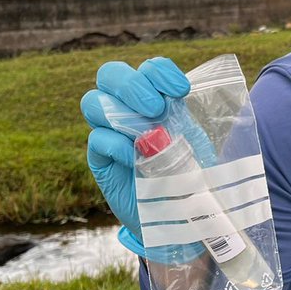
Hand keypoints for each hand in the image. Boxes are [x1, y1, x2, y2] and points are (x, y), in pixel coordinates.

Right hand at [81, 58, 197, 258]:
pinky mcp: (101, 160)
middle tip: (155, 108)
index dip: (159, 72)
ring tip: (147, 132)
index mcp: (156, 100)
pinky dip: (115, 143)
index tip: (181, 90)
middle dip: (132, 84)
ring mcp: (111, 134)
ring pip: (93, 101)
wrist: (183, 220)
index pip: (148, 69)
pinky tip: (135, 156)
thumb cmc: (193, 178)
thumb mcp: (197, 145)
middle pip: (111, 74)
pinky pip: (97, 140)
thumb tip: (182, 103)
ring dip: (119, 110)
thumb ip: (183, 121)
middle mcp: (128, 111)